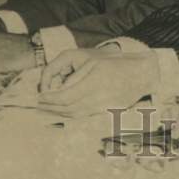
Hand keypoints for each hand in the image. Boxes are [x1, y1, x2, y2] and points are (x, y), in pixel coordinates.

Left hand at [38, 50, 157, 116]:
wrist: (141, 74)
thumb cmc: (117, 64)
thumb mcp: (94, 63)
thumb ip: (76, 77)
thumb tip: (59, 90)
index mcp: (93, 83)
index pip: (65, 97)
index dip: (50, 99)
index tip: (39, 97)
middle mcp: (97, 98)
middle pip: (68, 108)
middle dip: (50, 107)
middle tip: (38, 104)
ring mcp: (102, 107)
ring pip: (74, 114)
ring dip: (58, 113)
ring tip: (46, 108)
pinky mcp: (105, 111)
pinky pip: (83, 115)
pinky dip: (70, 115)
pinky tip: (63, 111)